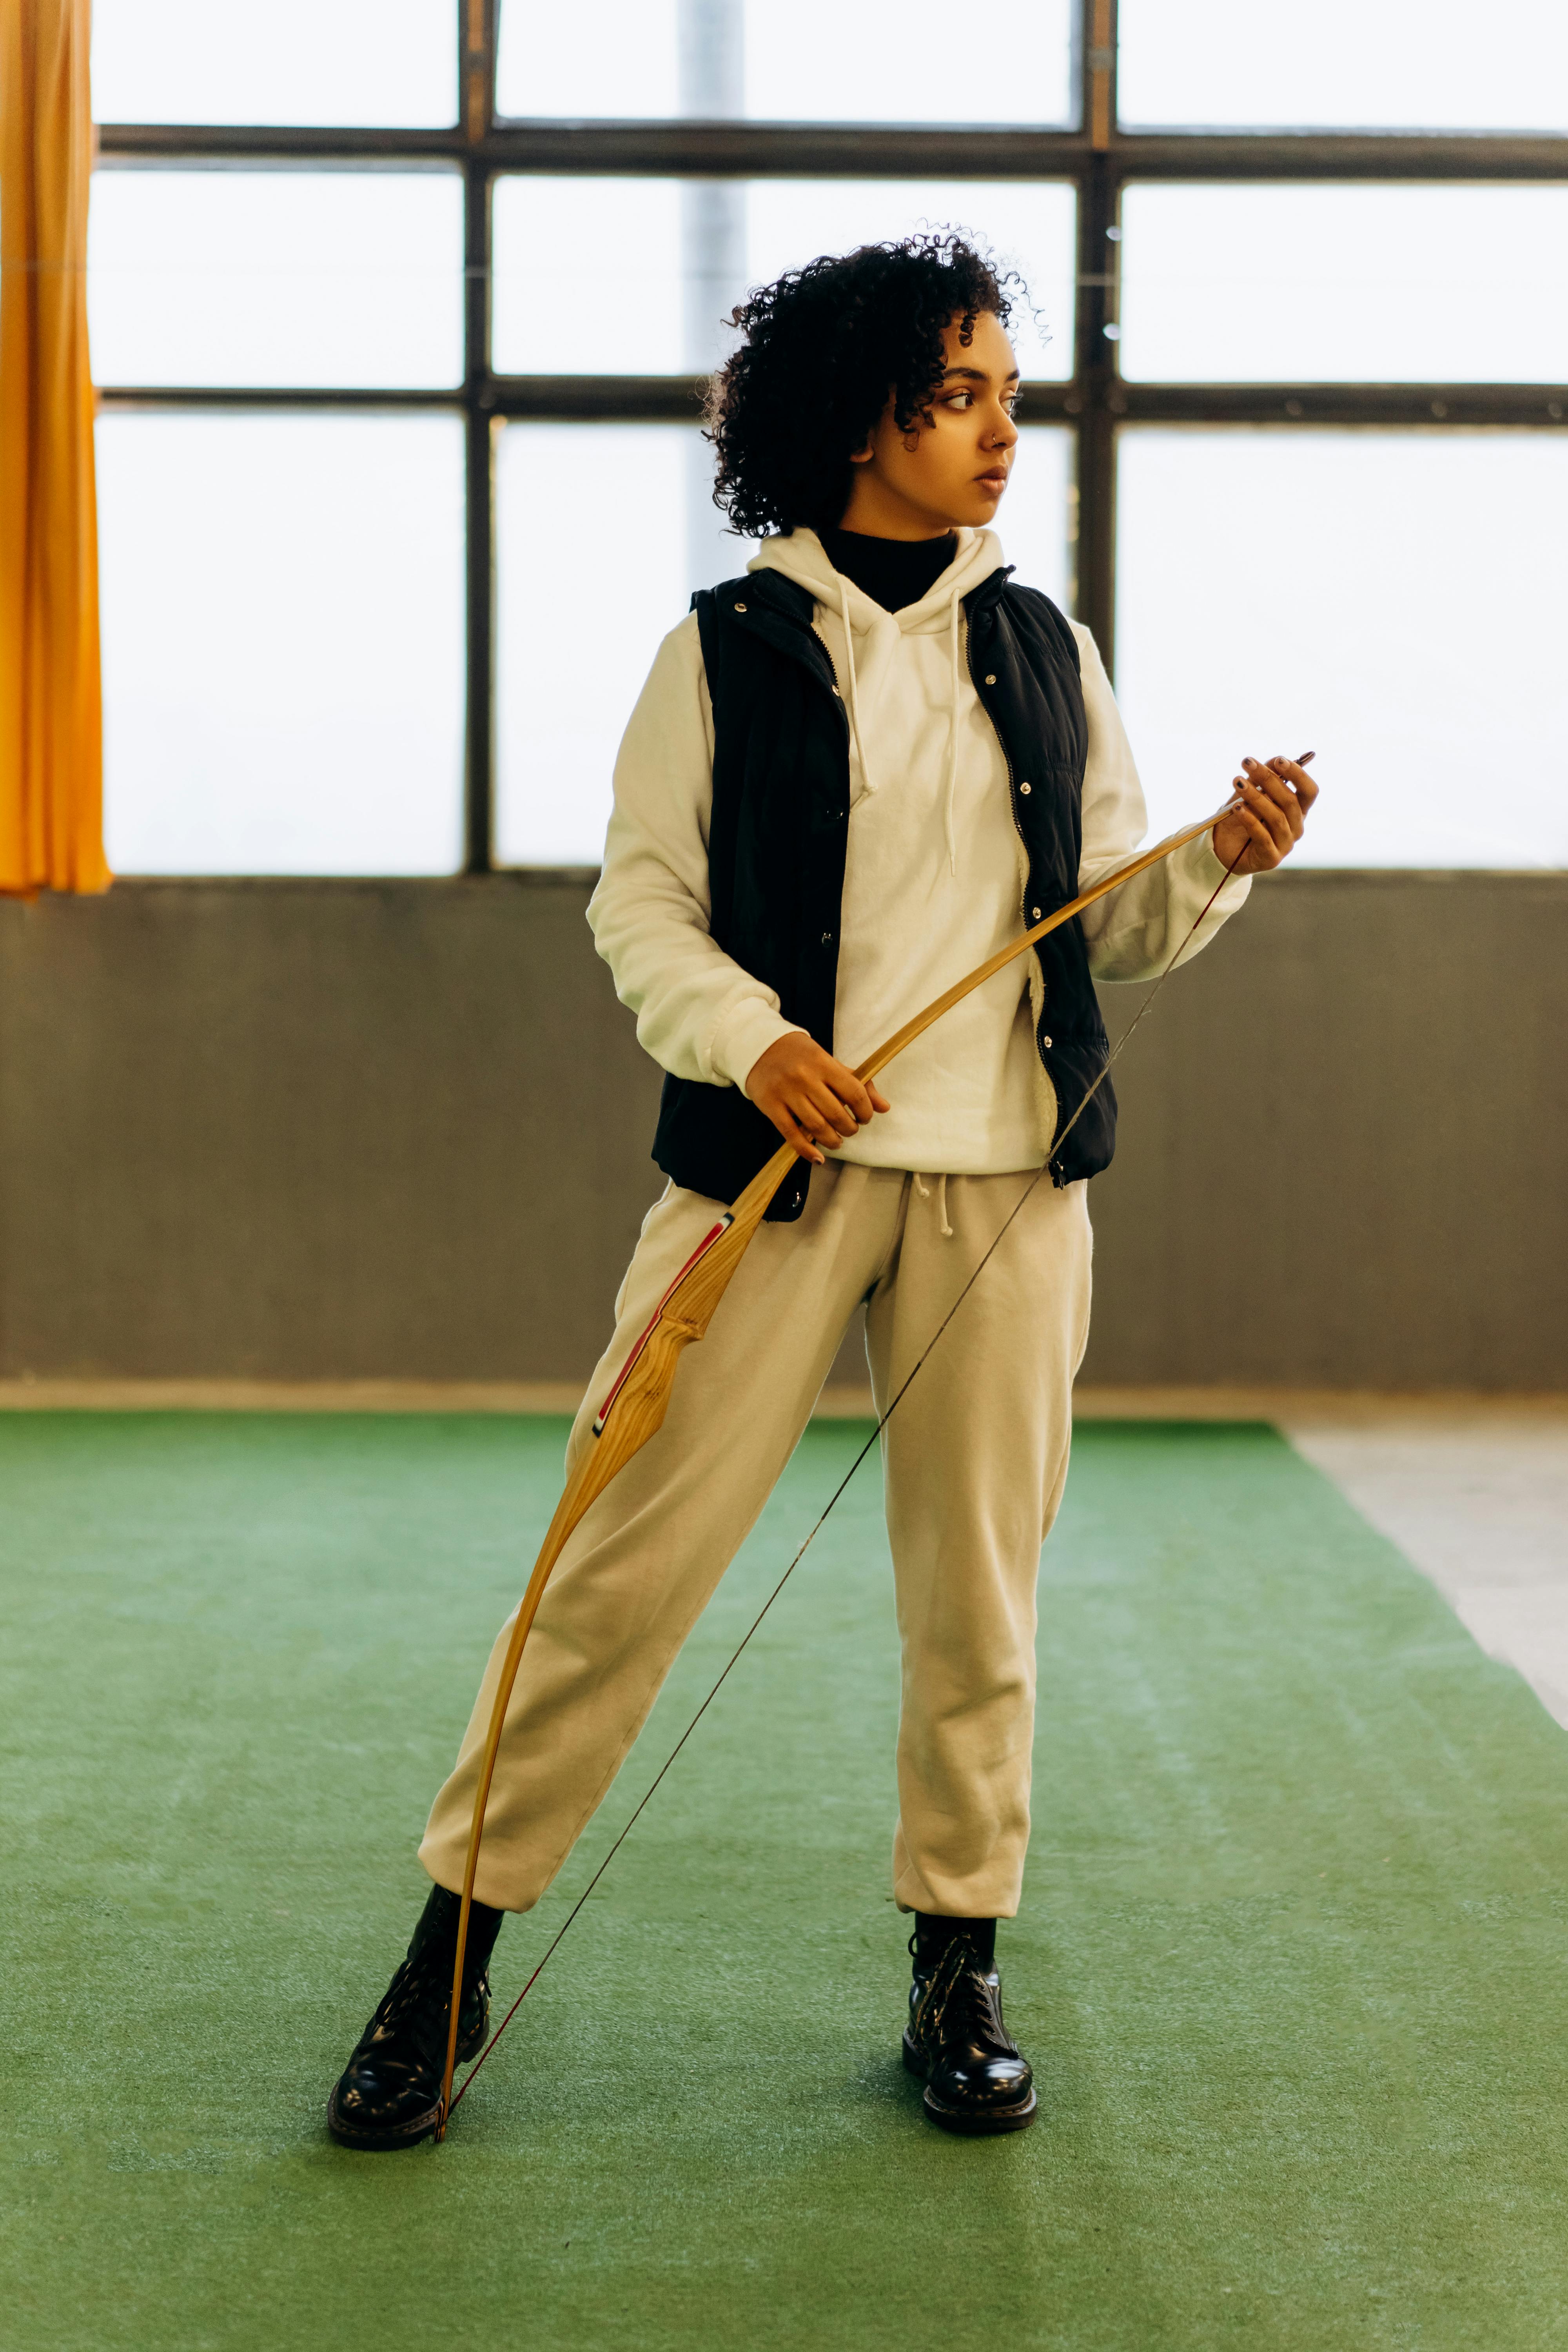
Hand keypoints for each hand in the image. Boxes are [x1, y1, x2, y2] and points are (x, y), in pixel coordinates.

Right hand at [744, 1032, 890, 1163]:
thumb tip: (885, 1108)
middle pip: (836, 1114)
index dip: (865, 1111)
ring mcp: (786, 1092)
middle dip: (849, 1129)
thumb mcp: (830, 1063)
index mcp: (824, 1064)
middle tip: (849, 1130)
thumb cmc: (801, 1057)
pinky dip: (807, 1150)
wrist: (760, 1047)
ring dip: (832, 1141)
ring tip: (836, 1141)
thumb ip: (858, 1084)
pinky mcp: (770, 1105)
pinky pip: (791, 1134)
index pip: (854, 1093)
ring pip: (816, 1127)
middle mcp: (805, 1077)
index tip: (865, 1118)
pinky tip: (817, 1158)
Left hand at [1212, 756, 1318, 874]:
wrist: (1223, 848)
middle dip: (1269, 779)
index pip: (1309, 791)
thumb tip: (1276, 760)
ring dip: (1256, 797)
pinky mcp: (1271, 858)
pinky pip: (1262, 836)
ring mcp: (1286, 844)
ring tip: (1238, 782)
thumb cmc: (1243, 817)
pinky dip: (1249, 819)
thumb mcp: (1252, 794)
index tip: (1279, 760)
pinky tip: (1237, 808)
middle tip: (1248, 763)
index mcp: (1298, 810)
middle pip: (1290, 801)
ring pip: (1276, 817)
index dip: (1298, 774)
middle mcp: (1296, 827)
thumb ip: (1264, 778)